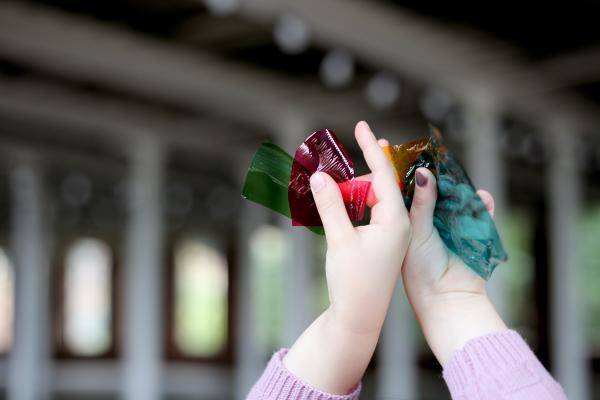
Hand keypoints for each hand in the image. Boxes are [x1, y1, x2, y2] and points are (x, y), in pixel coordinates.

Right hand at [283, 121, 411, 393]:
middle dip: (358, 172)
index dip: (371, 148)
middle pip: (379, 184)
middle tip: (336, 166)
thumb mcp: (339, 239)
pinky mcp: (381, 242)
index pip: (385, 174)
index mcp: (396, 220)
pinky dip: (354, 204)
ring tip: (331, 189)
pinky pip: (369, 212)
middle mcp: (398, 224)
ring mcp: (391, 233)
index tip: (362, 125)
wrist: (358, 318)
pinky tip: (338, 204)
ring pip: (373, 198)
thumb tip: (319, 174)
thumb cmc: (353, 281)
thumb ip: (330, 204)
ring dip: (353, 190)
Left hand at [402, 166, 506, 365]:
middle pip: (430, 186)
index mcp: (405, 218)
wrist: (448, 299)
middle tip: (435, 156)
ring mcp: (450, 223)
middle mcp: (426, 218)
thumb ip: (422, 204)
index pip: (398, 185)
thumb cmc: (423, 272)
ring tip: (458, 176)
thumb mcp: (418, 233)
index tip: (382, 140)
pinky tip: (483, 198)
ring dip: (459, 186)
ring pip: (455, 195)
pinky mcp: (471, 230)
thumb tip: (423, 173)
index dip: (394, 165)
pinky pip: (479, 211)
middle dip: (434, 171)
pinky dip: (482, 204)